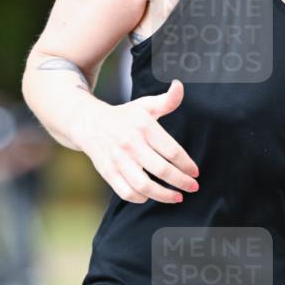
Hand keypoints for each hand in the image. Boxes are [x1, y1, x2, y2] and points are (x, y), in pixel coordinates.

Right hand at [73, 79, 199, 204]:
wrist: (89, 123)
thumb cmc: (124, 116)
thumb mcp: (145, 105)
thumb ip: (167, 100)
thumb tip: (179, 86)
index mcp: (143, 127)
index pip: (172, 150)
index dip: (187, 164)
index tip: (195, 172)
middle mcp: (131, 144)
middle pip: (161, 170)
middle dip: (182, 182)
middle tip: (193, 187)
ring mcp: (118, 160)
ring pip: (144, 186)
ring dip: (164, 195)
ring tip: (177, 197)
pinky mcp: (108, 172)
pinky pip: (126, 192)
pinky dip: (141, 198)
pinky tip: (150, 196)